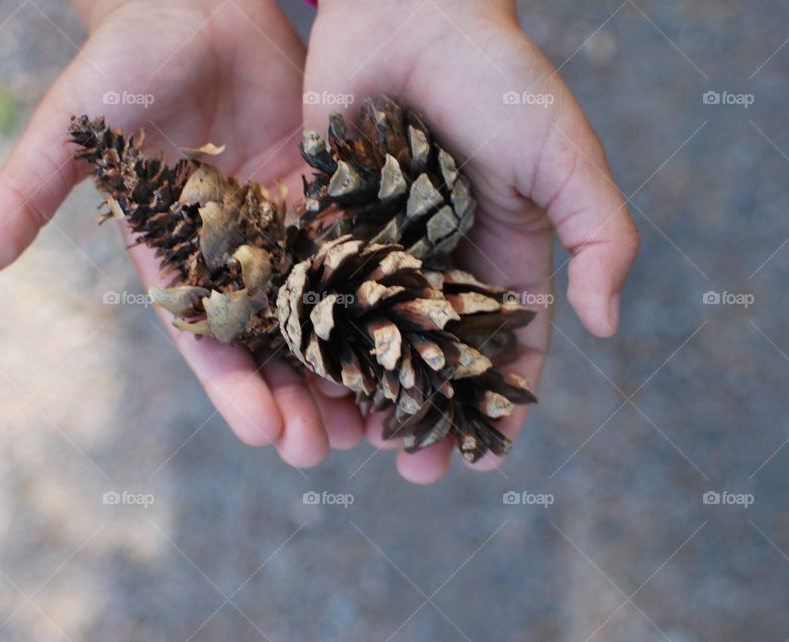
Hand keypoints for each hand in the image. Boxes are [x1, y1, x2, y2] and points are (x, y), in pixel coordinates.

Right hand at [0, 0, 364, 468]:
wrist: (195, 2)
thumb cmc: (129, 58)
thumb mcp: (76, 126)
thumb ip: (29, 190)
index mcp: (174, 256)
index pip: (204, 337)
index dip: (232, 388)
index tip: (264, 434)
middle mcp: (232, 254)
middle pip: (269, 342)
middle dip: (296, 398)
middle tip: (326, 450)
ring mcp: (283, 228)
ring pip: (321, 311)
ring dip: (345, 366)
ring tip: (378, 420)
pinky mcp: (325, 197)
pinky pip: (359, 255)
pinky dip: (379, 299)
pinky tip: (406, 338)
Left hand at [301, 0, 639, 481]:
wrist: (411, 10)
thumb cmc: (499, 79)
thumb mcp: (564, 158)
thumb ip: (598, 235)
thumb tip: (604, 326)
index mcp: (501, 253)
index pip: (505, 345)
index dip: (498, 402)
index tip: (484, 460)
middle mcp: (438, 260)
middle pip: (430, 353)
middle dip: (423, 410)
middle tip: (408, 469)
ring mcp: (380, 244)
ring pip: (370, 332)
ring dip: (362, 387)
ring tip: (349, 438)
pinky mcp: (326, 220)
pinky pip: (318, 287)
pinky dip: (312, 333)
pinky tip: (302, 377)